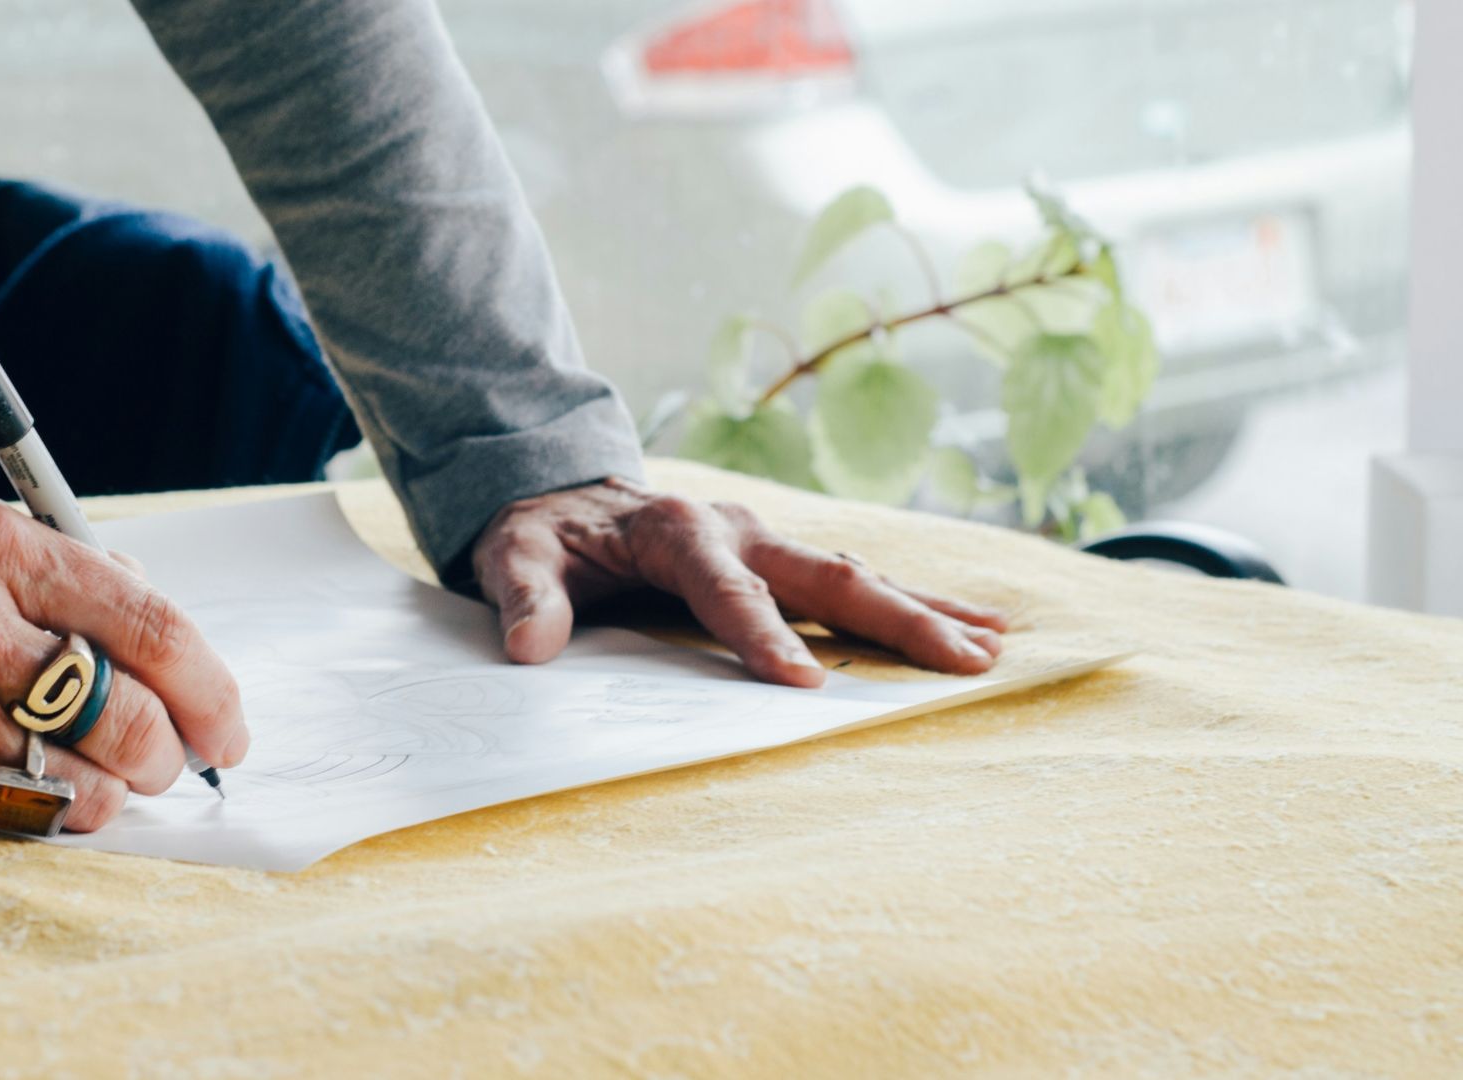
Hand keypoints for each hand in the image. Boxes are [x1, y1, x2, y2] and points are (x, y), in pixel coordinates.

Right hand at [0, 495, 247, 831]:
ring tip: (102, 776)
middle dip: (176, 748)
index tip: (229, 721)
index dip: (211, 683)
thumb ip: (57, 581)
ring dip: (119, 789)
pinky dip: (61, 815)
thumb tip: (162, 633)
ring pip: (93, 774)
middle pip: (135, 705)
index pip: (149, 617)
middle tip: (174, 759)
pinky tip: (44, 795)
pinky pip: (32, 814)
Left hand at [471, 477, 1006, 685]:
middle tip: (961, 659)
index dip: (764, 635)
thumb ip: (524, 597)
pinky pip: (850, 582)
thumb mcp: (513, 556)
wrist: (558, 495)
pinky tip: (971, 625)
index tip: (804, 683)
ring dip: (922, 610)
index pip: (727, 590)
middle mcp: (736, 528)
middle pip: (825, 575)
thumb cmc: (541, 534)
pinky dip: (910, 602)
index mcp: (676, 530)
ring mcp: (764, 541)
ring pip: (854, 575)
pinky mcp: (776, 558)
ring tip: (992, 646)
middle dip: (894, 619)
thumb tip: (531, 648)